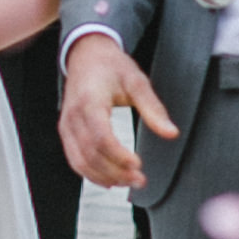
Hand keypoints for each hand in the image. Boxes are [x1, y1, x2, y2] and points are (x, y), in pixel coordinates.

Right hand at [60, 34, 179, 188]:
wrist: (87, 55)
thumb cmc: (112, 67)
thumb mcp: (137, 81)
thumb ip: (153, 108)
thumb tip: (172, 133)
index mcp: (90, 101)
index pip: (100, 137)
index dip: (118, 156)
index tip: (139, 165)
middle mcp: (72, 115)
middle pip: (90, 154)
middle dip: (115, 171)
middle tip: (140, 180)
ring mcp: (66, 125)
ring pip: (80, 161)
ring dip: (104, 177)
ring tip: (129, 182)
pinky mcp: (66, 132)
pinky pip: (74, 159)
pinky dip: (90, 174)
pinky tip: (109, 181)